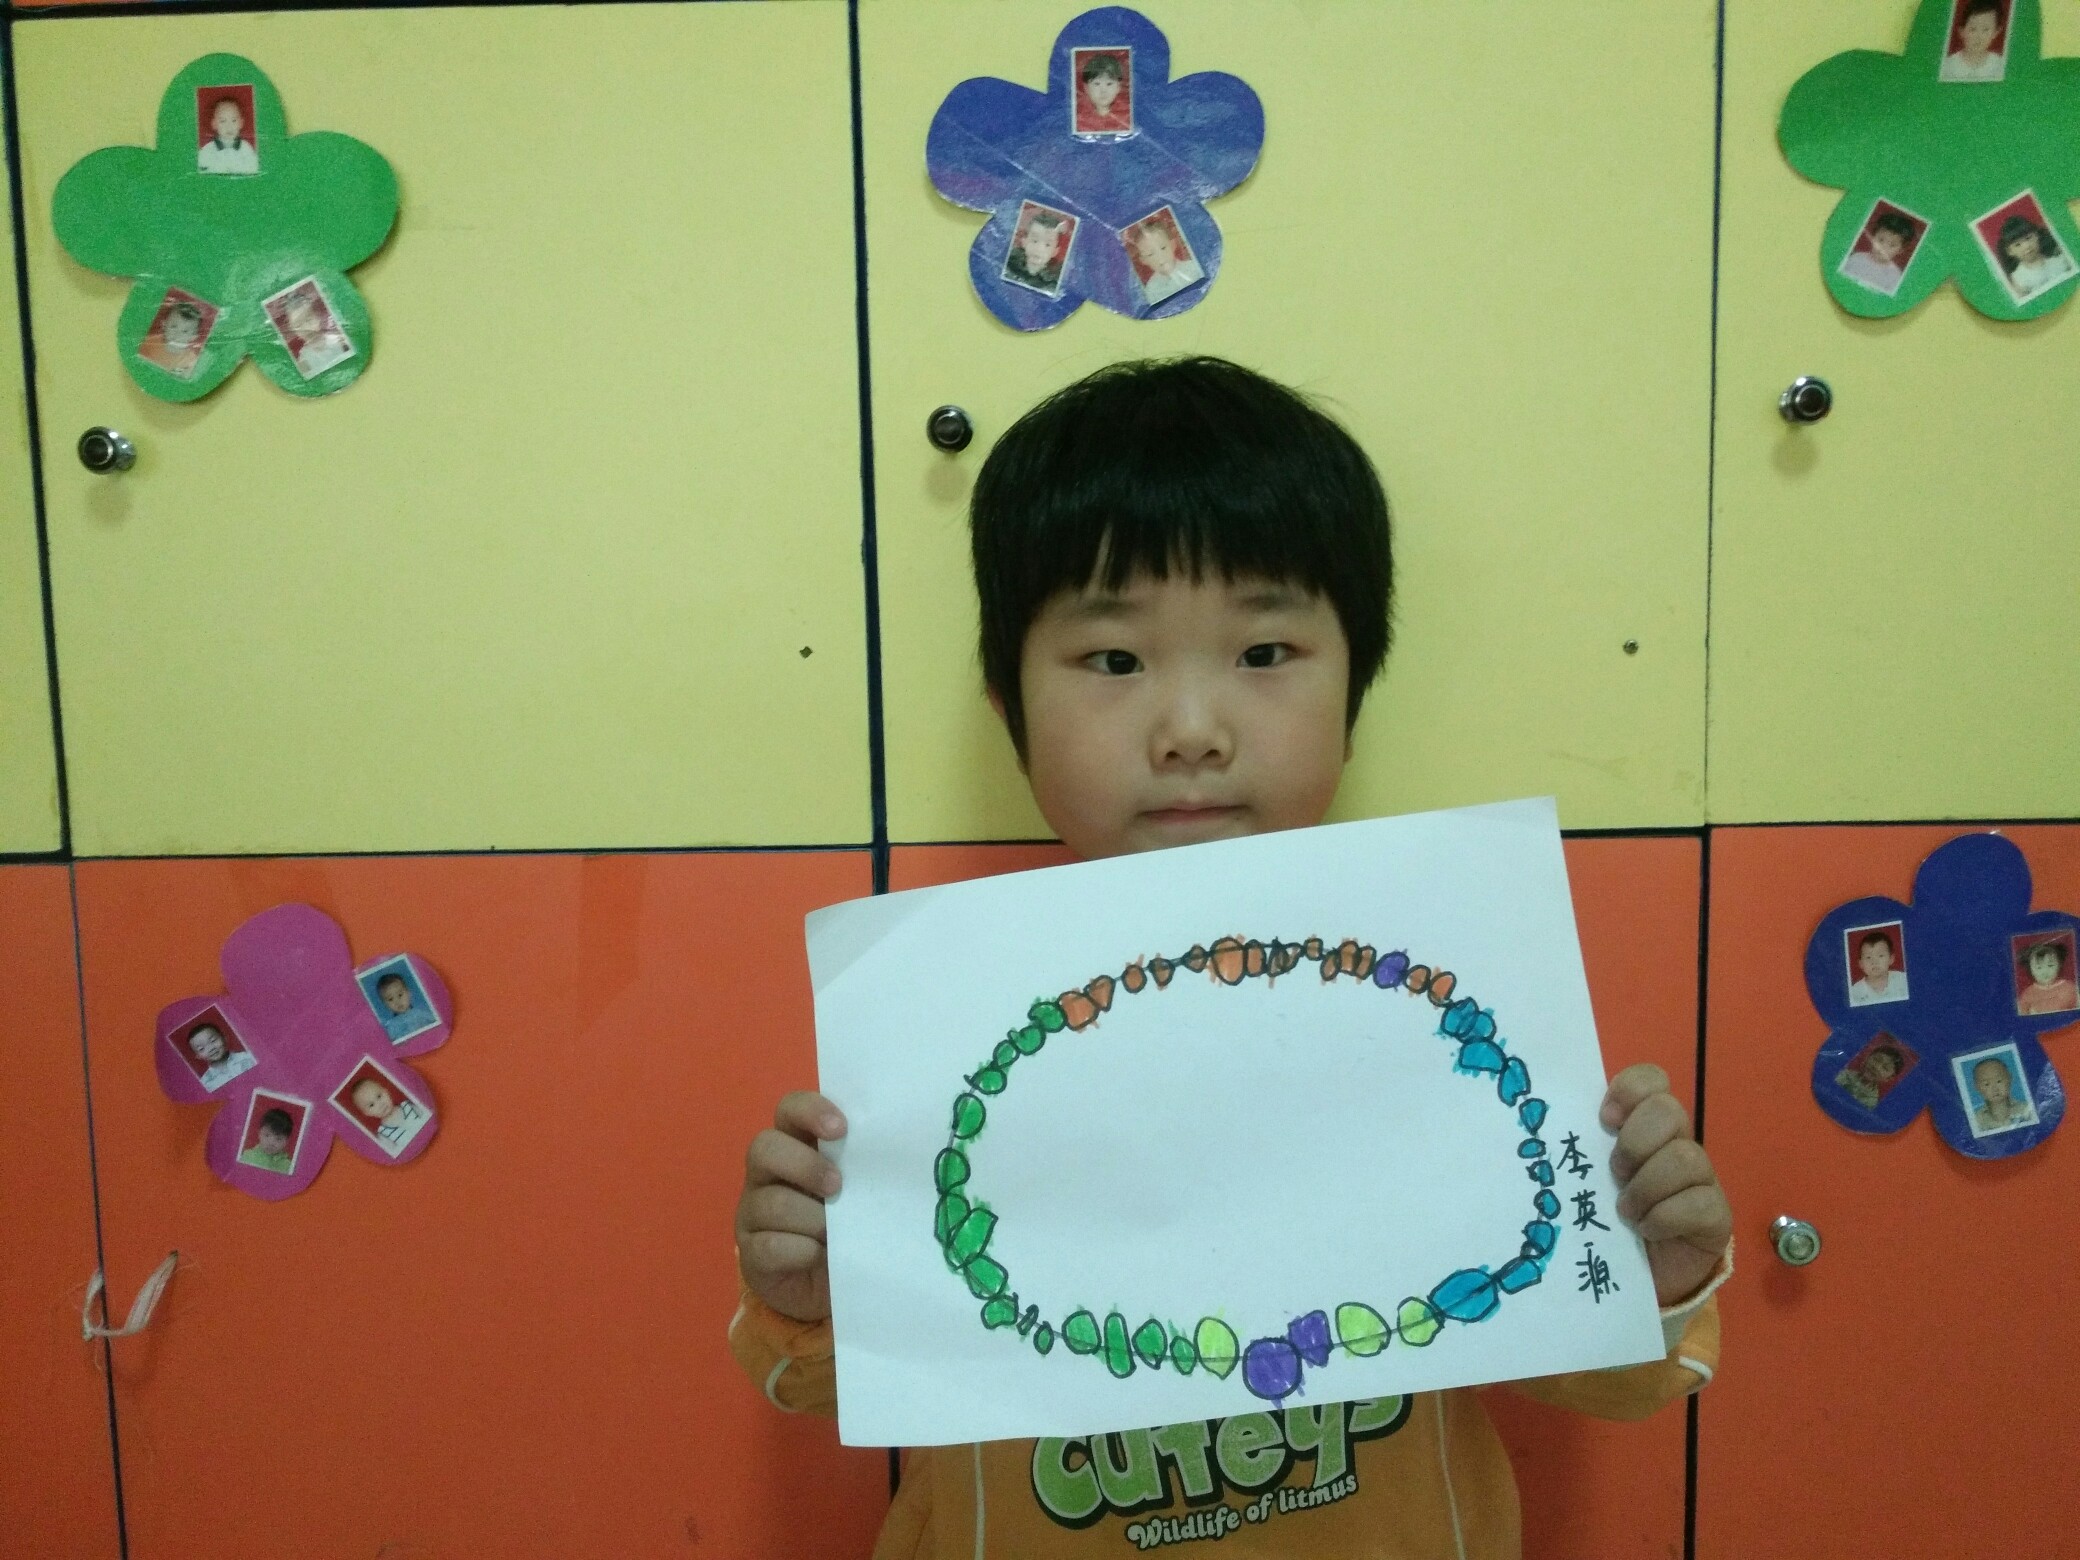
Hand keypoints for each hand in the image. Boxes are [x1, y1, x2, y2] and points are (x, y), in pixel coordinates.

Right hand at [736, 1091, 846, 1322]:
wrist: (833, 1285)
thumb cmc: (849, 1225)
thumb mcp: (860, 1191)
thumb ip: (864, 1167)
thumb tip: (891, 1154)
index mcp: (796, 1146)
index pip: (790, 1109)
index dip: (810, 1111)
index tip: (841, 1129)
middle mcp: (767, 1174)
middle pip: (764, 1148)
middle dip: (804, 1165)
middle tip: (837, 1186)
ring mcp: (753, 1213)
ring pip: (771, 1203)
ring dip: (811, 1218)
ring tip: (835, 1232)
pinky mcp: (751, 1253)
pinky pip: (768, 1246)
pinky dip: (801, 1251)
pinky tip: (819, 1255)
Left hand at [1600, 1064, 1732, 1306]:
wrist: (1627, 1279)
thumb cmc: (1602, 1220)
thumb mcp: (1585, 1180)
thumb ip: (1579, 1150)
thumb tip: (1549, 1125)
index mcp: (1643, 1126)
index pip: (1651, 1080)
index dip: (1630, 1090)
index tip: (1603, 1119)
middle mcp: (1676, 1144)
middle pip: (1669, 1111)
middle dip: (1635, 1142)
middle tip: (1614, 1173)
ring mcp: (1701, 1179)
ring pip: (1685, 1157)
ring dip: (1646, 1187)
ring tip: (1625, 1212)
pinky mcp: (1716, 1216)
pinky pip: (1700, 1203)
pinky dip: (1665, 1218)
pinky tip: (1647, 1231)